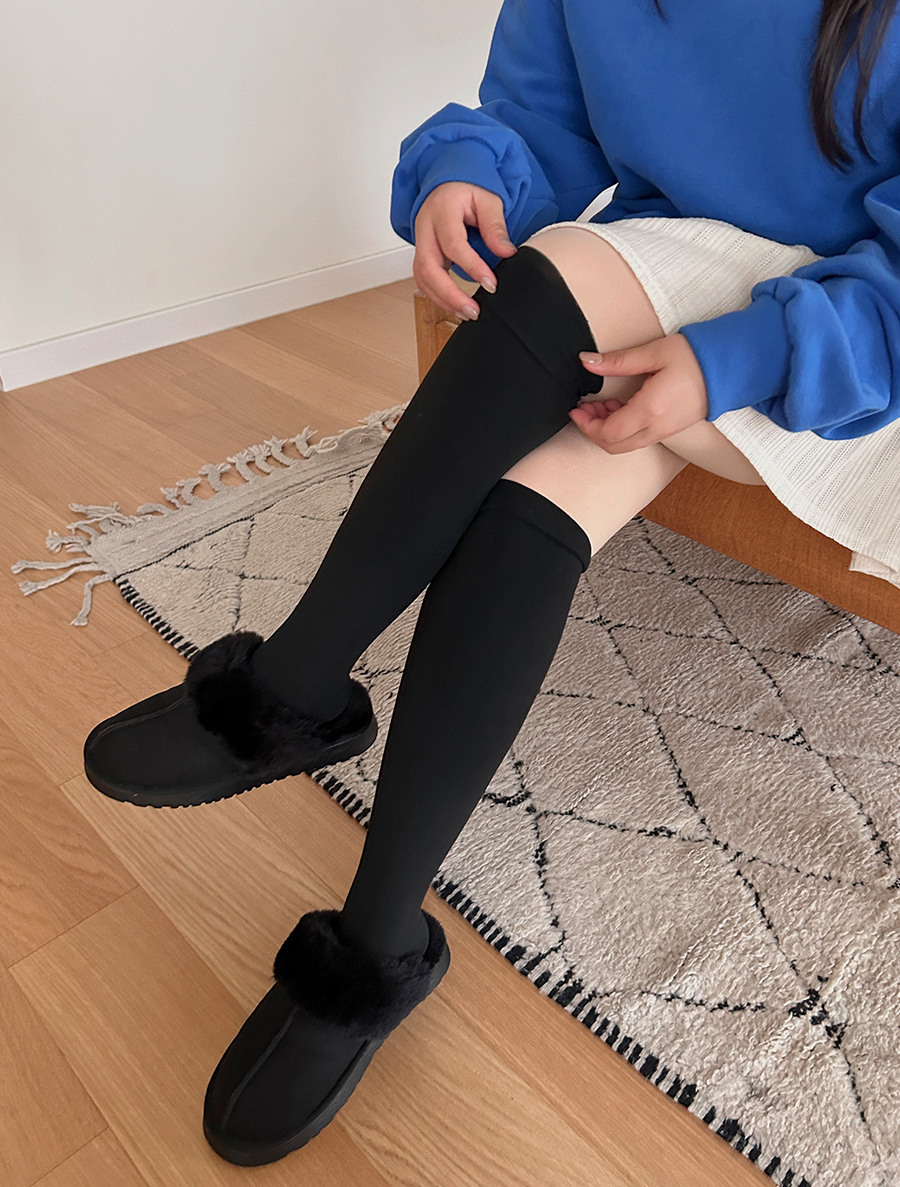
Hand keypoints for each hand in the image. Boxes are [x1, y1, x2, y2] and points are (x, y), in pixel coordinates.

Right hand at [413, 181, 518, 320]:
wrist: (448, 182)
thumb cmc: (467, 188)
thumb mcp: (488, 199)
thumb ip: (495, 226)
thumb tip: (507, 253)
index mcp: (442, 210)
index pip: (453, 244)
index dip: (472, 267)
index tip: (491, 284)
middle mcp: (426, 227)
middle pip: (428, 268)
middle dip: (450, 294)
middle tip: (474, 311)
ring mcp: (421, 241)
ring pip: (422, 277)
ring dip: (442, 300)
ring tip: (467, 313)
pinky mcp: (422, 253)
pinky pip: (423, 279)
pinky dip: (438, 296)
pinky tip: (456, 305)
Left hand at [568, 333, 708, 452]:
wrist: (732, 367)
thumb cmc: (696, 357)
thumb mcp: (654, 352)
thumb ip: (617, 361)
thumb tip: (586, 361)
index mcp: (651, 410)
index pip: (608, 432)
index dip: (587, 424)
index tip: (576, 409)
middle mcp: (657, 427)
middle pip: (614, 446)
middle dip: (593, 430)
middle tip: (584, 409)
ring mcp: (665, 431)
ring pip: (626, 445)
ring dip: (607, 430)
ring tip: (601, 404)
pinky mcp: (670, 429)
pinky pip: (639, 439)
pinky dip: (623, 429)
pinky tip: (620, 407)